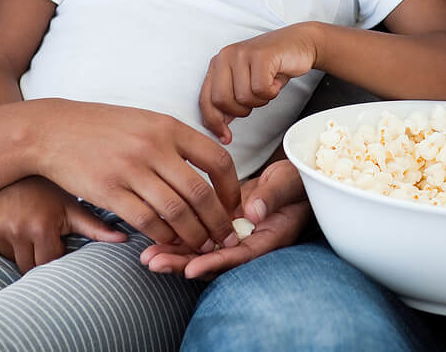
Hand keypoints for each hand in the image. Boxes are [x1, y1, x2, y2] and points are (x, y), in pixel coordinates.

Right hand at [0, 176, 127, 272]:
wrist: (21, 168)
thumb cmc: (54, 191)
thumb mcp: (74, 208)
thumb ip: (98, 228)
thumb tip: (126, 240)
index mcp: (41, 227)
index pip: (48, 263)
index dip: (55, 251)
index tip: (56, 233)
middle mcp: (16, 229)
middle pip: (29, 266)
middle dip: (38, 253)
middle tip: (43, 229)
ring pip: (12, 259)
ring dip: (22, 249)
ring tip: (30, 224)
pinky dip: (5, 243)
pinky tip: (14, 221)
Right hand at [37, 101, 241, 253]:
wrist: (53, 130)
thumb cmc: (104, 128)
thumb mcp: (146, 120)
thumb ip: (177, 140)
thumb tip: (215, 160)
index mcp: (169, 127)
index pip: (217, 160)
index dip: (231, 189)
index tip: (234, 207)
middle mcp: (154, 147)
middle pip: (200, 192)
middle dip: (218, 221)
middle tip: (226, 238)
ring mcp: (131, 169)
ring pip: (176, 212)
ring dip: (194, 235)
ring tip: (203, 247)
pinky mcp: (109, 191)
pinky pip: (146, 221)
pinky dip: (163, 236)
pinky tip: (169, 243)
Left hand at [140, 159, 310, 280]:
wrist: (294, 177)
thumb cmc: (298, 179)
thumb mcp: (290, 182)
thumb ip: (273, 196)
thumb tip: (254, 212)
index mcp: (269, 238)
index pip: (239, 257)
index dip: (215, 263)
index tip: (191, 269)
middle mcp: (248, 242)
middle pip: (214, 260)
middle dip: (184, 263)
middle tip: (155, 263)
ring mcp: (234, 235)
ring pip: (202, 250)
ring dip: (175, 254)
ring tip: (148, 256)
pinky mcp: (222, 224)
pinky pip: (199, 234)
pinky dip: (179, 236)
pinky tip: (156, 236)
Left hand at [199, 25, 320, 144]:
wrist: (299, 43)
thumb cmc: (273, 65)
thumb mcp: (246, 83)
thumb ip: (230, 101)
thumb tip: (220, 126)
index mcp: (218, 64)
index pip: (205, 99)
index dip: (214, 122)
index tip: (226, 137)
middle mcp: (226, 56)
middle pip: (222, 101)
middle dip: (241, 110)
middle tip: (256, 100)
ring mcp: (242, 53)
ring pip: (243, 97)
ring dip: (260, 100)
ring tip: (268, 86)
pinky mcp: (260, 55)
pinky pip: (260, 89)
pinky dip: (271, 92)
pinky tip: (275, 81)